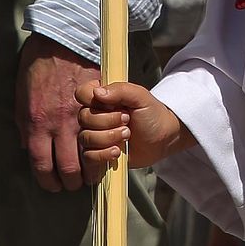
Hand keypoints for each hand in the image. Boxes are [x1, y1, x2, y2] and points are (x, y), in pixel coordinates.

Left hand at [16, 33, 99, 191]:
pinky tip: (107, 152)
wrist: (61, 41)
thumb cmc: (37, 68)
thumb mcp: (21, 101)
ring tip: (92, 174)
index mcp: (35, 126)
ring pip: (90, 153)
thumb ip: (25, 126)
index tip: (53, 185)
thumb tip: (29, 146)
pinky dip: (106, 145)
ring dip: (92, 169)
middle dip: (72, 181)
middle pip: (68, 166)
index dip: (48, 181)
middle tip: (75, 184)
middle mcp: (58, 126)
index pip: (42, 165)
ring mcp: (80, 116)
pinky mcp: (98, 105)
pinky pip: (103, 131)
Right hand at [76, 80, 195, 182]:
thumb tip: (97, 92)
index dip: (93, 100)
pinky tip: (117, 151)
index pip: (82, 93)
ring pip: (85, 137)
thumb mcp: (141, 97)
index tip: (112, 105)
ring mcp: (95, 134)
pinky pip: (88, 155)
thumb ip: (121, 90)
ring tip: (127, 135)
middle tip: (127, 121)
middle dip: (108, 121)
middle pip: (84, 117)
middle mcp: (95, 115)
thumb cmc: (152, 115)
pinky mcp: (97, 153)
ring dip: (108, 138)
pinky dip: (103, 154)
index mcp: (103, 97)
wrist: (162, 139)